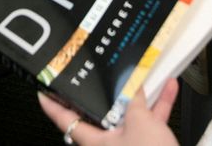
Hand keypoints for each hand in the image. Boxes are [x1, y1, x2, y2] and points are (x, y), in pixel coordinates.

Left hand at [38, 80, 178, 145]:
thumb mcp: (140, 123)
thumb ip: (135, 101)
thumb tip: (134, 86)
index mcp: (96, 141)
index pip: (66, 120)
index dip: (53, 105)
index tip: (44, 92)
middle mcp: (109, 143)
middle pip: (103, 112)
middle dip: (110, 91)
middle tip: (108, 72)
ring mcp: (128, 144)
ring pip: (130, 114)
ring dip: (141, 95)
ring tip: (147, 74)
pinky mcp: (147, 145)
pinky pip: (150, 120)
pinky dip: (158, 104)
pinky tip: (168, 89)